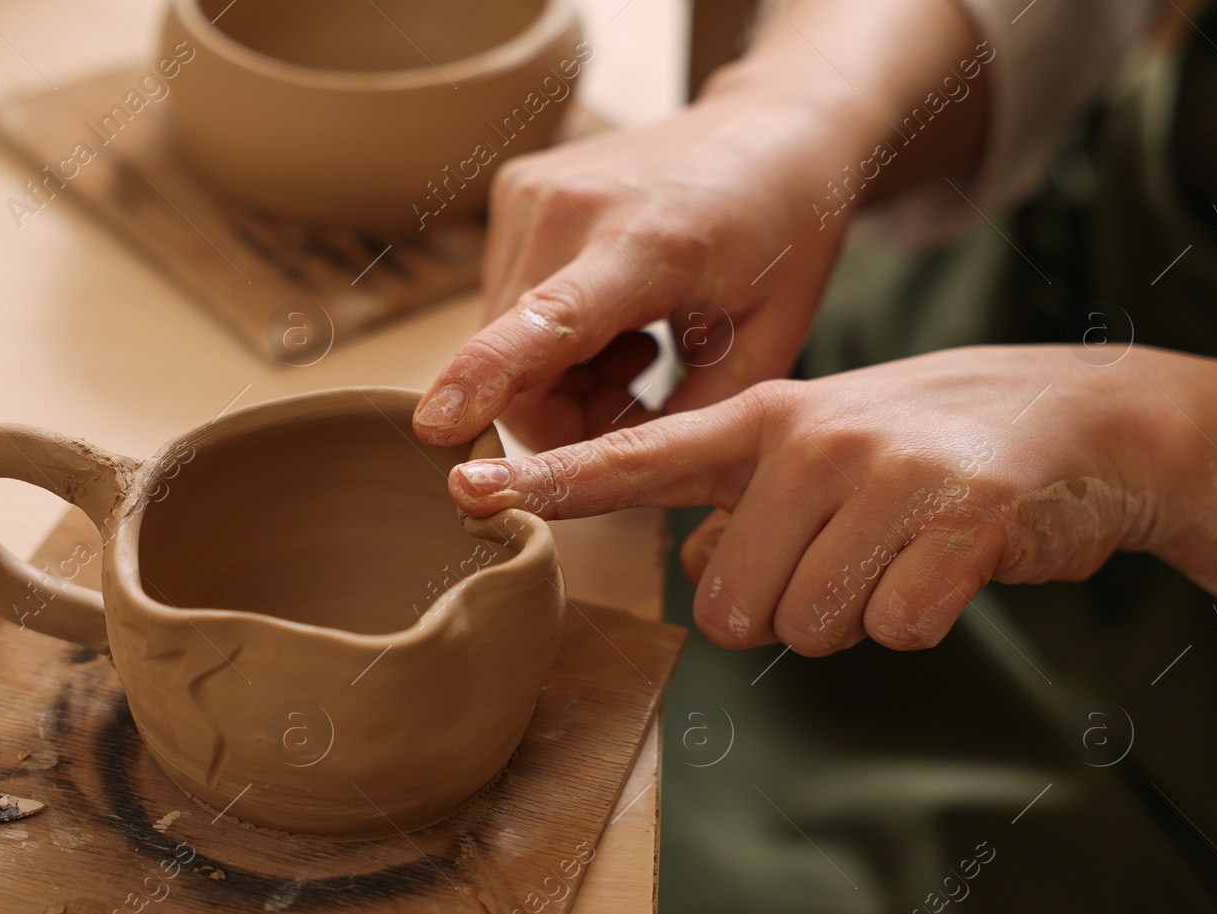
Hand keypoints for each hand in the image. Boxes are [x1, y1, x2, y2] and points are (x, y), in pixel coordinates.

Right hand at [411, 0, 991, 452]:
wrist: (772, 128)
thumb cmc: (782, 240)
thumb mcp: (764, 346)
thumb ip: (684, 424)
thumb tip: (601, 482)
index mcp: (649, 244)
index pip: (548, 322)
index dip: (486, 378)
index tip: (434, 428)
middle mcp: (571, 207)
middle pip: (516, 366)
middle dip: (564, 416)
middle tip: (642, 398)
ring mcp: (531, 191)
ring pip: (502, 343)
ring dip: (558, 378)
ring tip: (639, 349)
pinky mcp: (513, 189)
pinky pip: (505, 306)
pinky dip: (550, 337)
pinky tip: (615, 316)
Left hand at [446, 346, 1203, 653]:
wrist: (1089, 421)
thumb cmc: (928, 448)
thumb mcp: (822, 450)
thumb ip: (740, 503)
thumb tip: (696, 574)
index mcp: (762, 419)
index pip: (637, 457)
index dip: (552, 483)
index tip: (465, 487)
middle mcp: (809, 438)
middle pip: (726, 607)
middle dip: (779, 611)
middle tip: (844, 558)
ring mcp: (885, 473)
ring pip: (805, 627)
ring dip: (852, 616)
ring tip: (899, 553)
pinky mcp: (960, 520)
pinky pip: (894, 630)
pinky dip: (920, 620)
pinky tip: (950, 567)